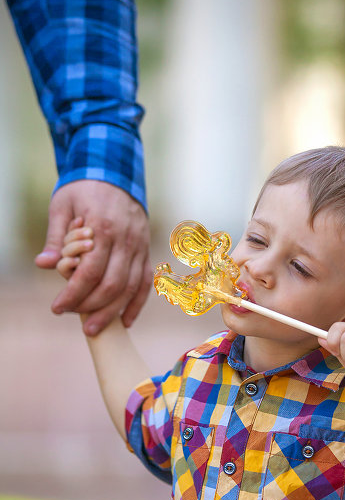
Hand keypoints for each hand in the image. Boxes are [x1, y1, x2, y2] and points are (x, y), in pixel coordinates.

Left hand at [35, 180, 150, 334]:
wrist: (116, 171)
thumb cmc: (84, 188)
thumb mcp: (62, 205)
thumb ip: (55, 238)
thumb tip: (43, 265)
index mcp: (102, 227)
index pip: (89, 271)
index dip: (73, 294)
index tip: (57, 308)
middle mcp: (125, 240)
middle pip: (112, 284)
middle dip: (92, 307)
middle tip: (75, 321)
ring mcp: (139, 246)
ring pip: (130, 288)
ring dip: (113, 312)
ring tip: (95, 329)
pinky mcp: (146, 251)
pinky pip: (145, 283)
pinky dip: (136, 304)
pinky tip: (125, 322)